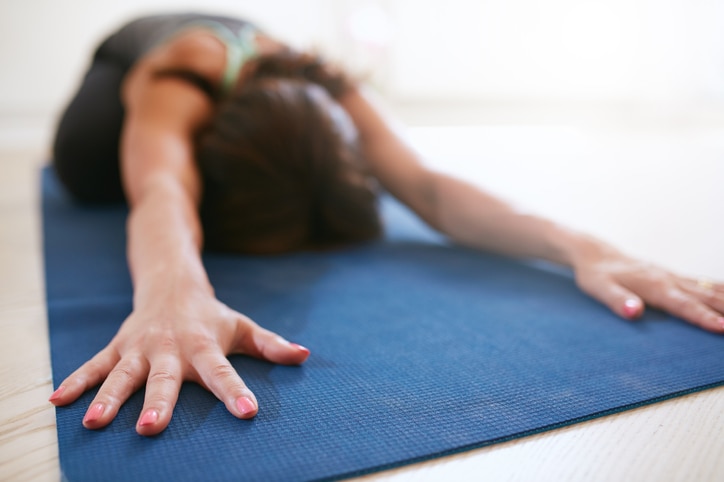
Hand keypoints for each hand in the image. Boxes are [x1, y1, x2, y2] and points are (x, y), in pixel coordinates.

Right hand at [48, 294, 309, 435]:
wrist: (171, 284)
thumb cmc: (211, 316)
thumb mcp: (242, 327)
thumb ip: (270, 345)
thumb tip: (305, 355)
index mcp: (204, 346)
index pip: (222, 372)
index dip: (235, 392)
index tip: (248, 413)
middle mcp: (170, 348)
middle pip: (164, 378)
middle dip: (157, 402)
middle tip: (152, 428)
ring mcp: (139, 348)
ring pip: (122, 375)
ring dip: (108, 397)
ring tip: (94, 423)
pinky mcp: (117, 347)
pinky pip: (94, 365)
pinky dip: (77, 382)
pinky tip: (57, 402)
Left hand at [572, 238, 723, 332]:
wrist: (596, 254)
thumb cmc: (595, 275)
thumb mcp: (598, 288)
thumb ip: (616, 300)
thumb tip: (632, 312)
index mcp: (654, 286)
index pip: (683, 305)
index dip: (704, 317)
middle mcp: (670, 280)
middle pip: (707, 297)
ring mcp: (675, 278)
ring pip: (712, 290)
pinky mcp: (676, 278)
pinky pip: (706, 285)